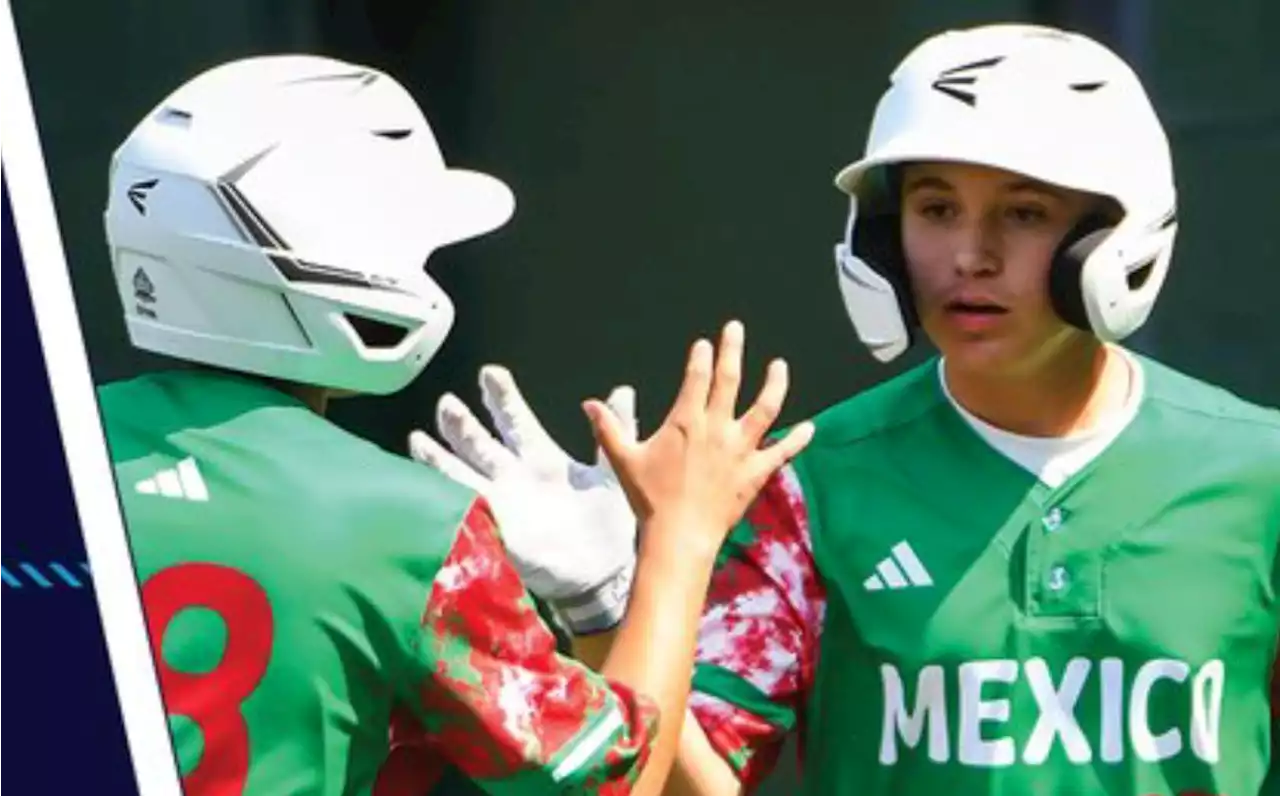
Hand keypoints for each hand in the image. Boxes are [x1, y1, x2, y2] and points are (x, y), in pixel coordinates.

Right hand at [408, 365, 638, 634]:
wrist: (604, 571)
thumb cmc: (608, 522)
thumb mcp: (612, 471)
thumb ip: (614, 431)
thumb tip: (623, 391)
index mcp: (541, 457)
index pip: (515, 419)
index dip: (501, 396)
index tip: (490, 373)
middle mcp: (515, 476)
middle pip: (480, 442)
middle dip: (462, 424)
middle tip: (447, 403)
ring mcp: (502, 502)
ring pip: (463, 473)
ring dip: (440, 458)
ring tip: (418, 439)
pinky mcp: (497, 530)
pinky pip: (465, 510)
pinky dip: (445, 498)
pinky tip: (424, 488)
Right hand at [583, 319, 812, 556]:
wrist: (679, 535)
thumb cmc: (650, 499)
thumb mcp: (624, 460)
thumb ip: (608, 428)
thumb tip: (588, 405)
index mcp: (686, 421)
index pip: (697, 378)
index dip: (701, 358)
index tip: (704, 344)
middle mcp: (717, 428)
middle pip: (729, 380)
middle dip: (732, 350)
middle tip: (736, 328)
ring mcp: (740, 449)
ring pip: (765, 408)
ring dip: (774, 384)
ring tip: (780, 366)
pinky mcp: (756, 472)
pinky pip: (782, 452)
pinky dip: (797, 440)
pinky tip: (810, 429)